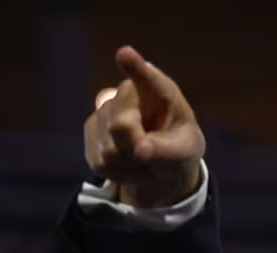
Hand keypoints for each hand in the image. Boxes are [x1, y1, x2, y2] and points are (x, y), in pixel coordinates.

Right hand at [84, 46, 205, 208]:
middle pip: (120, 126)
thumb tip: (141, 150)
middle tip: (154, 154)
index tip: (126, 55)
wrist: (161, 161)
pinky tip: (131, 164)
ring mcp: (103, 111)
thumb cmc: (178, 147)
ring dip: (131, 165)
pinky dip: (120, 173)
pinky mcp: (91, 132)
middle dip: (137, 149)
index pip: (144, 76)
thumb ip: (167, 151)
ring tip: (146, 159)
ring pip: (109, 150)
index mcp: (157, 90)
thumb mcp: (185, 150)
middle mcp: (125, 93)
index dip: (134, 66)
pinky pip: (101, 164)